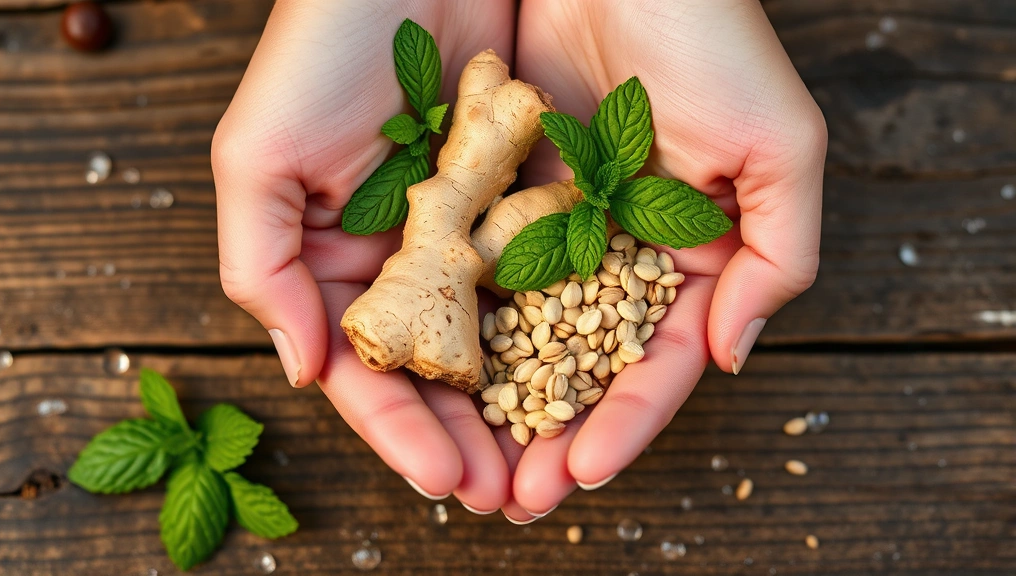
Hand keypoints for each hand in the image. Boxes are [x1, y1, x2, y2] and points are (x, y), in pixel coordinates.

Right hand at [212, 0, 518, 512]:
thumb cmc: (319, 48)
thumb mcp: (258, 156)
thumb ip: (260, 268)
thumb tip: (302, 372)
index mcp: (345, 263)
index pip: (370, 369)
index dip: (403, 431)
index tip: (446, 481)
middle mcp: (412, 259)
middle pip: (443, 371)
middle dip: (473, 438)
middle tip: (510, 498)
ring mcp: (476, 233)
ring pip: (504, 337)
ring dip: (526, 404)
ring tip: (556, 465)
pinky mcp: (533, 199)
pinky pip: (555, 276)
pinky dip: (569, 327)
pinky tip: (593, 377)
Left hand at [507, 0, 825, 517]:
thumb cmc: (713, 39)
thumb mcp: (780, 146)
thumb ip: (778, 257)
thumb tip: (732, 356)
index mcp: (685, 254)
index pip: (653, 359)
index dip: (623, 421)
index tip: (583, 472)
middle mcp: (615, 250)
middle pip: (579, 362)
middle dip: (548, 432)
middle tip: (514, 497)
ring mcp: (553, 224)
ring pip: (519, 331)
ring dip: (496, 401)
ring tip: (466, 464)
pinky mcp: (497, 191)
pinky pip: (472, 270)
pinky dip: (458, 326)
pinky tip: (434, 377)